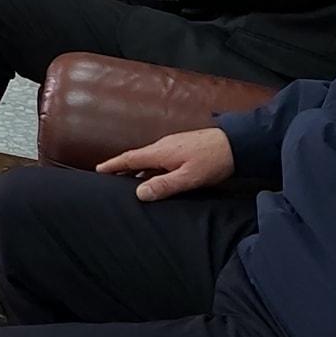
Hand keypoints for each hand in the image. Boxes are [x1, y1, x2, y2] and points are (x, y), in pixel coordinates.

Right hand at [98, 128, 233, 201]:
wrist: (237, 144)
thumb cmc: (213, 161)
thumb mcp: (188, 178)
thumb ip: (164, 185)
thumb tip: (139, 193)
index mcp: (160, 152)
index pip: (130, 158)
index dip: (113, 165)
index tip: (98, 170)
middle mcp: (163, 146)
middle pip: (136, 157)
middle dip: (121, 167)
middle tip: (109, 178)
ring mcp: (172, 145)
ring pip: (149, 159)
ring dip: (137, 169)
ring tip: (129, 182)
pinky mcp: (182, 148)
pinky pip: (159, 158)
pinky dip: (150, 167)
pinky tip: (156, 177)